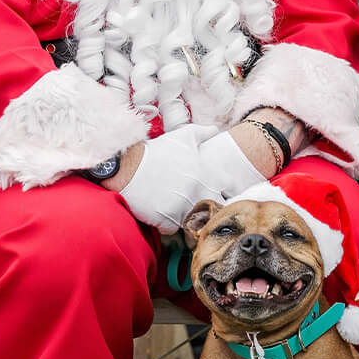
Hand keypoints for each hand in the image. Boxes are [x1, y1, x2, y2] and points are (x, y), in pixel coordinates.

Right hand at [118, 125, 263, 232]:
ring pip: (193, 221)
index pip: (230, 191)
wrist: (128, 167)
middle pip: (213, 210)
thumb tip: (215, 129)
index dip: (226, 192)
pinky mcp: (166, 221)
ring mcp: (182, 208)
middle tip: (196, 204)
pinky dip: (167, 223)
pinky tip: (161, 212)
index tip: (220, 192)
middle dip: (209, 209)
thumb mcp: (183, 136)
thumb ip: (203, 133)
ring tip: (176, 207)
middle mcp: (198, 193)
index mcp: (206, 176)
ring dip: (187, 216)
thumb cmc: (157, 152)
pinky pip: (172, 228)